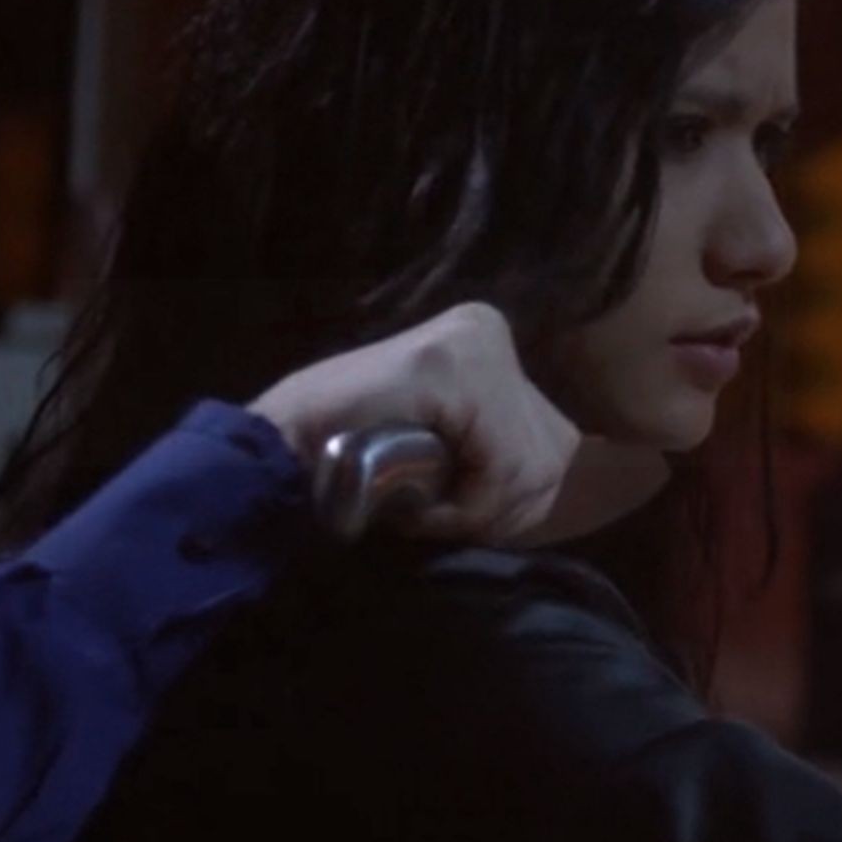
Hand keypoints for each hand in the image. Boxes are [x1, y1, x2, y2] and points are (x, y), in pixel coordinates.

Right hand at [249, 303, 581, 542]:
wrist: (275, 454)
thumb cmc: (354, 459)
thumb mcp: (450, 444)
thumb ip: (502, 445)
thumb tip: (566, 468)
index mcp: (488, 338)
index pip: (557, 441)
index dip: (511, 500)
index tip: (450, 508)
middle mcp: (488, 328)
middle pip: (555, 456)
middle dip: (500, 509)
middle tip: (432, 511)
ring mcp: (473, 344)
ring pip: (531, 467)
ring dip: (473, 512)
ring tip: (415, 504)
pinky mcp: (453, 369)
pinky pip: (500, 466)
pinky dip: (461, 506)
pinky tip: (413, 503)